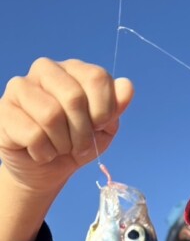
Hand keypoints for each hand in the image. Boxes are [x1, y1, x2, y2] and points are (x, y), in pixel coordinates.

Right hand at [0, 58, 133, 195]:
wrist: (46, 170)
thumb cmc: (76, 144)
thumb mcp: (104, 129)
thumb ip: (116, 107)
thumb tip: (126, 86)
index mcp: (74, 69)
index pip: (97, 78)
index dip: (104, 111)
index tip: (99, 127)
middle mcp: (45, 70)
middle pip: (73, 97)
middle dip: (83, 132)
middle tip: (79, 146)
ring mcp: (20, 87)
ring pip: (51, 115)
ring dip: (62, 144)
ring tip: (60, 149)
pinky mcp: (3, 110)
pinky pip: (32, 134)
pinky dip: (44, 152)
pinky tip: (40, 152)